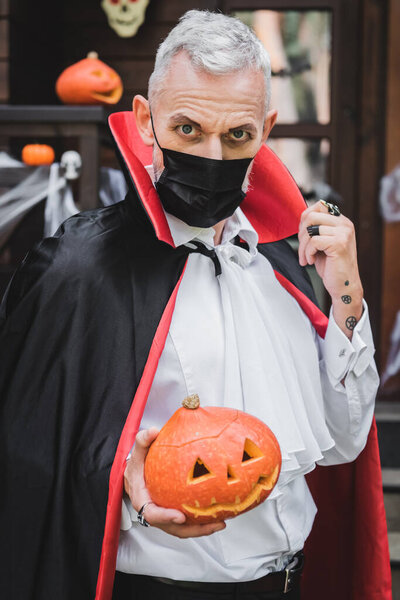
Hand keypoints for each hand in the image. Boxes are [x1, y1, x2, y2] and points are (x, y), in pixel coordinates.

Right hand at [124, 428, 225, 537]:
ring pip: (182, 529)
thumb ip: (143, 440)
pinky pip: (187, 522)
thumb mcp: (137, 451)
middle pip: (172, 528)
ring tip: (220, 522)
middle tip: (212, 522)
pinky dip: (201, 522)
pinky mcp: (173, 514)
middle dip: (192, 529)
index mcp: (142, 499)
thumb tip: (153, 431)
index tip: (180, 516)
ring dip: (201, 529)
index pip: (152, 514)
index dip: (165, 518)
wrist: (136, 474)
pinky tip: (217, 515)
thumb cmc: (137, 464)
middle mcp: (153, 511)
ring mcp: (164, 515)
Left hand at [298, 201, 363, 337]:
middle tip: (303, 250)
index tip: (303, 237)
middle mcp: (345, 224)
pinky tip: (312, 262)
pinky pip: (313, 241)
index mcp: (341, 221)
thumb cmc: (332, 267)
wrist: (344, 286)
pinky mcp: (339, 243)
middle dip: (301, 234)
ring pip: (310, 229)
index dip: (305, 220)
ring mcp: (343, 233)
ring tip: (306, 258)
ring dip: (303, 246)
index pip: (318, 206)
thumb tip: (303, 216)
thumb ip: (316, 229)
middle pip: (311, 216)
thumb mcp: (323, 244)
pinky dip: (308, 253)